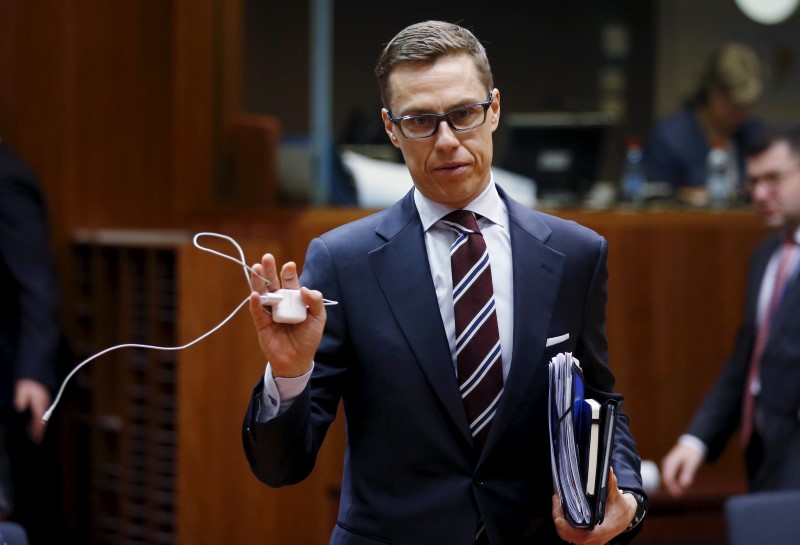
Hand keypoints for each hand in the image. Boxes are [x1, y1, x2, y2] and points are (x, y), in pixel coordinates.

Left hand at [14, 379, 50, 442]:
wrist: (38, 367)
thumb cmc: (30, 378)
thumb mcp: (23, 388)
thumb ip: (21, 398)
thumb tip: (20, 408)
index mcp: (40, 402)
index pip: (40, 420)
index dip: (38, 430)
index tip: (36, 439)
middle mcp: (45, 402)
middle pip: (43, 419)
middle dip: (39, 429)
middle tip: (35, 438)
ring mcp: (46, 400)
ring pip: (44, 415)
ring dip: (39, 423)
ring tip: (34, 430)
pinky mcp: (45, 397)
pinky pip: (43, 411)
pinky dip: (40, 417)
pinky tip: (35, 418)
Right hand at [248, 253, 325, 377]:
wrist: (298, 360)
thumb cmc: (308, 338)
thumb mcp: (319, 318)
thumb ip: (315, 301)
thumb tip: (304, 288)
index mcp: (294, 299)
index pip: (290, 282)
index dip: (289, 273)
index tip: (289, 266)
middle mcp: (281, 302)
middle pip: (273, 283)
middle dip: (270, 270)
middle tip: (267, 258)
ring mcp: (270, 312)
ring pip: (262, 293)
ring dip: (258, 281)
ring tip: (256, 268)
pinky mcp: (261, 324)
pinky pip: (257, 312)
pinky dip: (255, 303)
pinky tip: (255, 294)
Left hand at [552, 467, 636, 544]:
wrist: (625, 516)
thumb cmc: (621, 509)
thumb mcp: (618, 496)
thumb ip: (611, 484)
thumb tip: (607, 470)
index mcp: (602, 531)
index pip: (582, 536)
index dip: (568, 529)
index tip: (558, 518)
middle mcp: (595, 538)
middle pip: (569, 535)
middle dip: (559, 517)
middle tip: (556, 500)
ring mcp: (589, 540)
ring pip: (567, 535)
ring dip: (560, 518)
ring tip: (557, 502)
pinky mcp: (585, 536)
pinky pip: (570, 533)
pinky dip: (564, 522)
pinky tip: (562, 509)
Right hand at [660, 442, 702, 496]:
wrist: (691, 445)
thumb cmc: (692, 454)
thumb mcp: (692, 463)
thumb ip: (688, 473)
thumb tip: (684, 485)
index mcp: (670, 463)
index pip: (667, 477)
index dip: (672, 487)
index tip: (678, 494)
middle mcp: (666, 463)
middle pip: (665, 478)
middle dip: (671, 488)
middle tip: (678, 496)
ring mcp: (667, 464)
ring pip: (666, 477)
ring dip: (671, 486)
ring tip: (678, 493)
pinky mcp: (670, 466)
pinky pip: (668, 475)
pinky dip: (672, 482)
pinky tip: (677, 486)